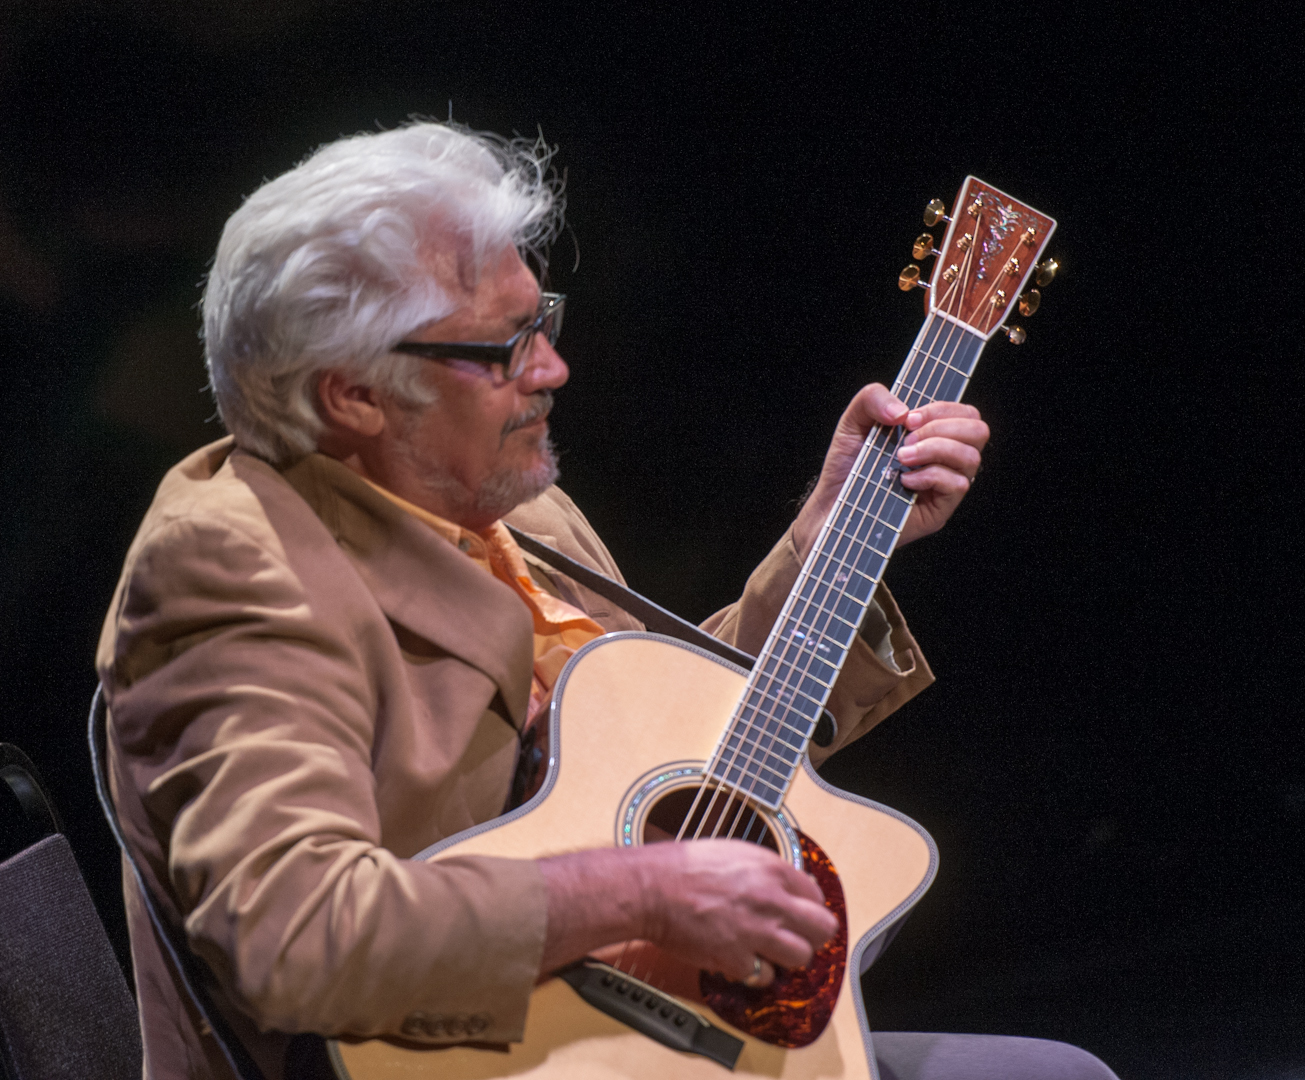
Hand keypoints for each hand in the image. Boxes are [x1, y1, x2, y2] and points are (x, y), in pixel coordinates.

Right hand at [536, 841, 837, 987]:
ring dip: (787, 958)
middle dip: (811, 935)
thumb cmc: (683, 866)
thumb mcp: (734, 852)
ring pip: (802, 957)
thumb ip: (766, 870)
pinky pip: (765, 977)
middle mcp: (771, 900)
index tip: (799, 914)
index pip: (817, 895)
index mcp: (772, 868)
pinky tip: (743, 961)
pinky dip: (756, 974)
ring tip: (770, 953)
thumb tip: (786, 885)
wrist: (651, 887)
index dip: (808, 907)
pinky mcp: (737, 958)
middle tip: (795, 937)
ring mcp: (756, 931)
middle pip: (822, 929)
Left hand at [792, 383, 988, 559]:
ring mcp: (945, 484)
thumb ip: (873, 398)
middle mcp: (945, 458)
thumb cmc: (847, 465)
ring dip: (935, 450)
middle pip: (978, 430)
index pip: (965, 413)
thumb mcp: (853, 421)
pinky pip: (958, 484)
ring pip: (971, 457)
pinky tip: (904, 480)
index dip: (942, 409)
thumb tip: (903, 410)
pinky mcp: (940, 509)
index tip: (909, 418)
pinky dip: (930, 476)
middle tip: (907, 439)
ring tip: (902, 457)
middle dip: (941, 428)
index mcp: (933, 434)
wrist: (831, 502)